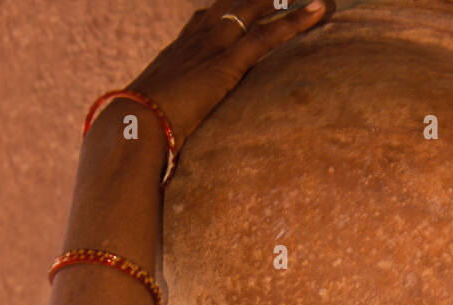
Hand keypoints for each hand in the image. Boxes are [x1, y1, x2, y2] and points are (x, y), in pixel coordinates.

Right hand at [121, 0, 333, 153]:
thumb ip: (169, 119)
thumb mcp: (156, 118)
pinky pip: (267, 35)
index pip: (207, 19)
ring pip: (257, 13)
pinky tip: (318, 12)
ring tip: (321, 4)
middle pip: (235, 7)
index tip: (244, 7)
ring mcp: (211, 47)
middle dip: (261, 0)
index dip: (228, 12)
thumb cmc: (137, 129)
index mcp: (179, 50)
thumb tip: (167, 142)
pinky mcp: (226, 63)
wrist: (132, 124)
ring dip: (287, 5)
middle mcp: (196, 39)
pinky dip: (295, 22)